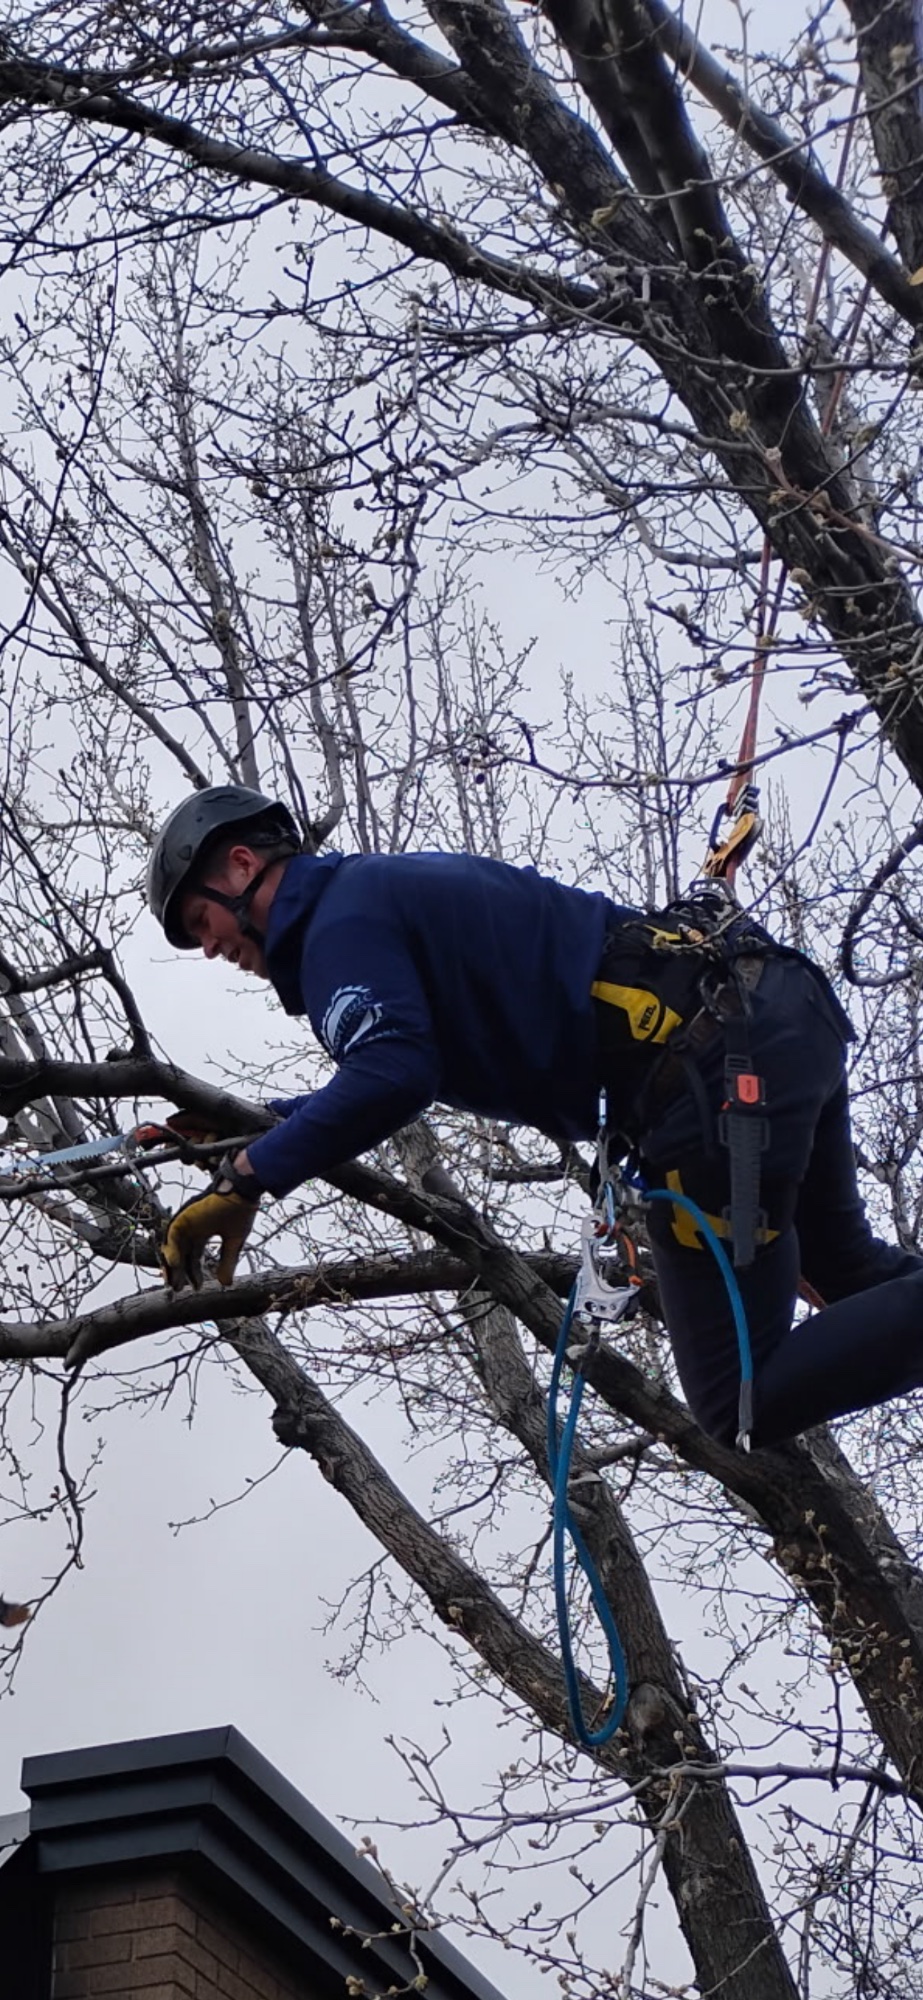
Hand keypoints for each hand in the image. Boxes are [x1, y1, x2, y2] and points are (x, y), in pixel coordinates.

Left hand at [160, 1154, 260, 1290]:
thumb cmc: (242, 1211)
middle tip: (178, 1290)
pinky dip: (171, 1249)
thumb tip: (225, 1284)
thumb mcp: (235, 1242)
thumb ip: (228, 1261)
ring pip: (174, 1247)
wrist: (243, 1191)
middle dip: (180, 1272)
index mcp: (205, 1232)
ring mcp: (188, 1222)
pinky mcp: (184, 1216)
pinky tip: (175, 1264)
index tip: (197, 1287)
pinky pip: (172, 1234)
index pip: (195, 1256)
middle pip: (182, 1254)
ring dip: (172, 1265)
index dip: (195, 1272)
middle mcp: (194, 1228)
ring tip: (174, 1283)